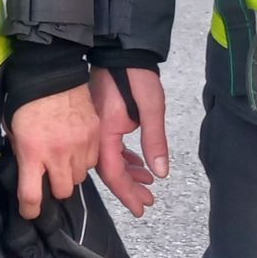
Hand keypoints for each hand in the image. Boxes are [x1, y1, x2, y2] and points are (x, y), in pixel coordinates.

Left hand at [8, 84, 99, 220]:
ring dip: (70, 173)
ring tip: (63, 157)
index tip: (29, 211)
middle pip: (61, 191)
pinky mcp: (94, 136)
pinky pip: (92, 161)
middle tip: (50, 175)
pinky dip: (84, 159)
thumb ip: (19, 150)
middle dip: (55, 187)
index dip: (29, 210)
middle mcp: (57, 152)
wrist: (53, 71)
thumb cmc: (28, 97)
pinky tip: (75, 146)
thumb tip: (24, 169)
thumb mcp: (13, 127)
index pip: (31, 196)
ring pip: (79, 178)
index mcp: (32, 151)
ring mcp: (78, 145)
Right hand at [91, 66, 168, 217]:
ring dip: (128, 172)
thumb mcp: (151, 107)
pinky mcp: (102, 118)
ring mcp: (97, 125)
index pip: (112, 172)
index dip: (126, 193)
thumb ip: (154, 140)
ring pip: (109, 158)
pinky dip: (124, 157)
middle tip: (148, 201)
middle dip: (129, 187)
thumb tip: (160, 173)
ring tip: (148, 183)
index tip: (141, 209)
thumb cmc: (136, 74)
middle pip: (109, 169)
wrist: (122, 48)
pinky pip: (110, 146)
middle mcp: (96, 132)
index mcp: (104, 131)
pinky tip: (137, 162)